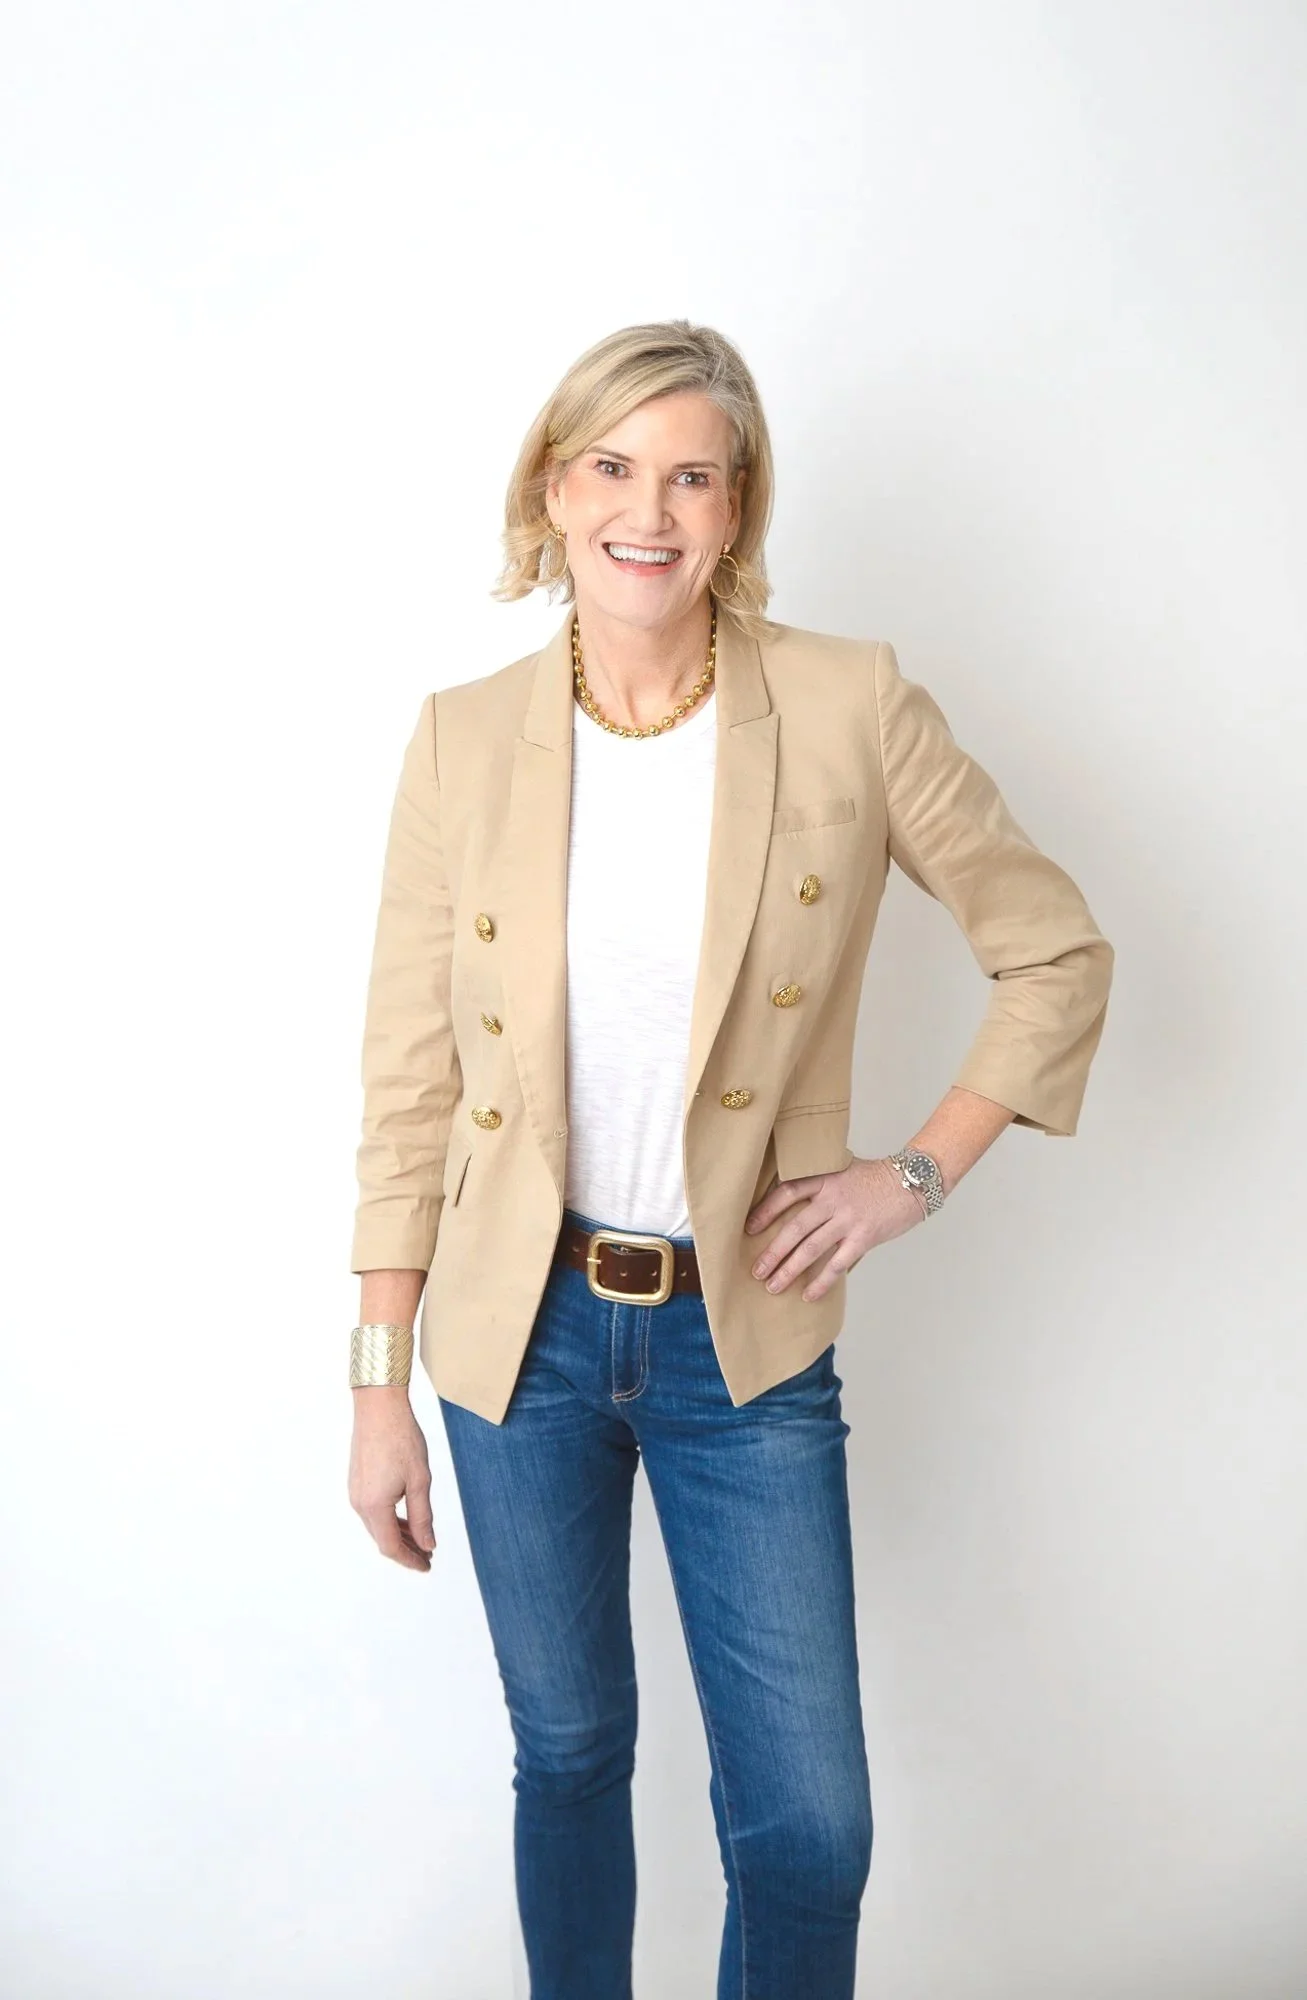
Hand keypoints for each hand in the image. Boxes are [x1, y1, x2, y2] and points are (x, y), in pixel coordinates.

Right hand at [348, 1387, 436, 1570]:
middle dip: (405, 1550)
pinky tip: (405, 1517)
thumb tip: (427, 1545)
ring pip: (376, 1526)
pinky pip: (372, 1511)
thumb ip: (422, 1517)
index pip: (390, 1547)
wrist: (378, 1407)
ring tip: (420, 1539)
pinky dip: (389, 1520)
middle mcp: (359, 1503)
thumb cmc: (402, 1439)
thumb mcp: (420, 1480)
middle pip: (381, 1539)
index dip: (410, 1560)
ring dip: (397, 1535)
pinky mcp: (357, 1481)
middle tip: (428, 1556)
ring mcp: (355, 1492)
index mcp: (374, 1506)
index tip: (427, 1565)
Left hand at [743, 1154, 927, 1301]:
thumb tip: (795, 1202)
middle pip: (794, 1228)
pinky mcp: (864, 1237)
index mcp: (825, 1179)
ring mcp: (848, 1219)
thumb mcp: (844, 1169)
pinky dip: (821, 1281)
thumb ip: (822, 1184)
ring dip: (789, 1270)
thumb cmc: (877, 1177)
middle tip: (756, 1271)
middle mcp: (832, 1199)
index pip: (787, 1192)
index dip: (766, 1210)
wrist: (913, 1181)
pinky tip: (809, 1295)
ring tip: (773, 1286)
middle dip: (772, 1252)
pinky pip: (837, 1264)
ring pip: (811, 1249)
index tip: (749, 1228)